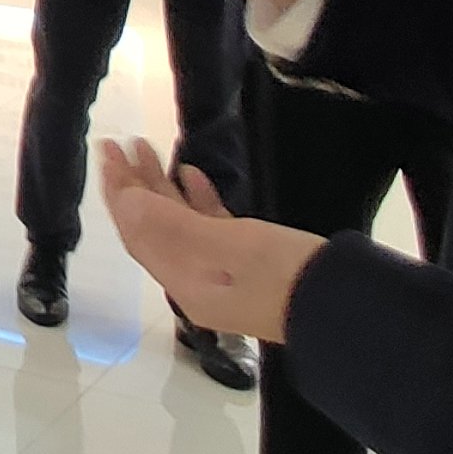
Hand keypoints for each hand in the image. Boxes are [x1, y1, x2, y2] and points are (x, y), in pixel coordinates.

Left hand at [96, 135, 322, 343]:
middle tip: (116, 144)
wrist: (345, 308)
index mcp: (184, 282)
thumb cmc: (287, 273)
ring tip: (145, 149)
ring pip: (177, 226)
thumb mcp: (229, 245)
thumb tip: (127, 203)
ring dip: (159, 188)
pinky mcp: (247, 266)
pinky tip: (189, 174)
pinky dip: (195, 201)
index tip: (107, 152)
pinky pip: (208, 230)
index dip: (119, 192)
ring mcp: (221, 276)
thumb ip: (174, 225)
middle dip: (132, 186)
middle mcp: (194, 282)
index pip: (138, 232)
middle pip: (151, 229)